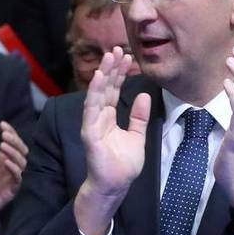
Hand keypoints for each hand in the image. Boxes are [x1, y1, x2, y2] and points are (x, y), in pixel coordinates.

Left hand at [0, 121, 28, 233]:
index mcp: (2, 158)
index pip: (13, 142)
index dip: (11, 132)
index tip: (2, 124)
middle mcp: (9, 167)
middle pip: (22, 151)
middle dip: (15, 140)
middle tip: (4, 135)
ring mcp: (11, 179)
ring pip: (22, 163)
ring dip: (14, 153)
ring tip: (3, 146)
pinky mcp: (10, 191)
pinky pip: (17, 179)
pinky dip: (14, 169)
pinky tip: (5, 162)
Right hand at [74, 48, 149, 234]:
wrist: (115, 186)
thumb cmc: (123, 165)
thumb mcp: (137, 136)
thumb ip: (138, 117)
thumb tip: (143, 95)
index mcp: (108, 118)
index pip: (112, 91)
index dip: (119, 74)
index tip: (127, 57)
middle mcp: (98, 118)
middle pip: (104, 88)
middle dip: (111, 68)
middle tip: (118, 48)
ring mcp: (93, 124)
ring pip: (97, 94)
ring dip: (103, 74)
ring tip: (110, 56)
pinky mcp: (90, 133)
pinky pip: (91, 109)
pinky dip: (94, 92)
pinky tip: (99, 77)